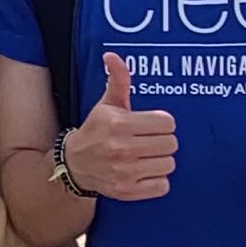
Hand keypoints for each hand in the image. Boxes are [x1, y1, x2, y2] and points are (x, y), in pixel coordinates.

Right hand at [64, 52, 177, 199]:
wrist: (74, 165)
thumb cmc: (96, 131)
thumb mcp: (106, 105)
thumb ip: (117, 80)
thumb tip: (112, 55)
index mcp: (118, 123)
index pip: (167, 122)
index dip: (159, 123)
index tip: (148, 126)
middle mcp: (122, 147)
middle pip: (171, 143)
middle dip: (161, 141)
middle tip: (147, 141)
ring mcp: (125, 171)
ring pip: (169, 164)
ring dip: (160, 161)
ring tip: (145, 157)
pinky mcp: (128, 191)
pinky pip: (163, 185)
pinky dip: (157, 181)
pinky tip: (143, 172)